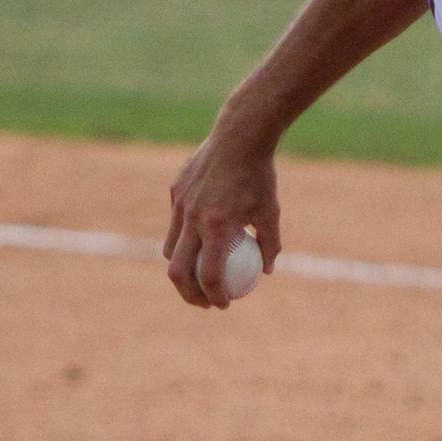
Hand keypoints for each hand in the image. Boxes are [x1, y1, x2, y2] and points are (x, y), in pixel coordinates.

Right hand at [165, 124, 283, 308]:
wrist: (239, 136)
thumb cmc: (260, 175)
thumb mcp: (271, 212)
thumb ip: (270, 244)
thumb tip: (266, 271)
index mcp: (216, 227)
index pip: (209, 275)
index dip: (214, 296)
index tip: (224, 304)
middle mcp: (192, 218)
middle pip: (178, 271)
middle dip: (188, 293)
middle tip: (204, 301)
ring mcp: (179, 204)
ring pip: (170, 248)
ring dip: (181, 268)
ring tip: (196, 277)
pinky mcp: (175, 191)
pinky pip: (175, 223)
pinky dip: (183, 238)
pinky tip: (199, 241)